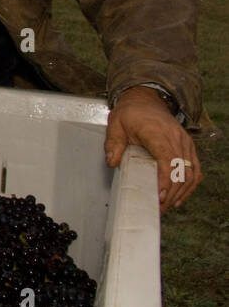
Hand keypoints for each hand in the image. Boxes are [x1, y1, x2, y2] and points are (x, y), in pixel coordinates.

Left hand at [104, 86, 202, 211]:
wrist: (146, 99)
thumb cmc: (131, 113)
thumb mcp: (115, 124)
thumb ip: (113, 144)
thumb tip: (112, 162)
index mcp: (158, 132)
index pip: (168, 159)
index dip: (166, 180)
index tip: (160, 195)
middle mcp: (176, 138)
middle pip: (181, 171)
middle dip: (172, 192)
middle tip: (158, 207)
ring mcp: (185, 143)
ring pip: (191, 172)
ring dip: (181, 192)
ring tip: (166, 206)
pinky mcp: (188, 147)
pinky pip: (195, 169)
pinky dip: (189, 185)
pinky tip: (179, 196)